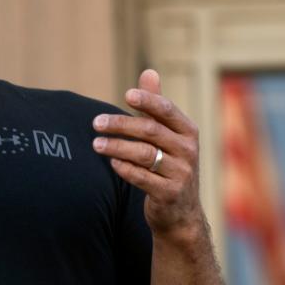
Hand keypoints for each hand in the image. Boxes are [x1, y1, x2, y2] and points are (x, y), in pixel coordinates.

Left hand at [91, 69, 203, 235]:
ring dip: (116, 147)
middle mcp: (188, 150)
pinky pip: (142, 178)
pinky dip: (124, 169)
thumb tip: (149, 71)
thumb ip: (156, 105)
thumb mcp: (168, 135)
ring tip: (95, 144)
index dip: (148, 101)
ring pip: (144, 154)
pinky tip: (111, 163)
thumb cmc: (169, 164)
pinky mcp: (169, 194)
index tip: (126, 95)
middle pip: (150, 131)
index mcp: (188, 131)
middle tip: (95, 123)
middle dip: (120, 125)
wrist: (181, 212)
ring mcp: (181, 173)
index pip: (167, 110)